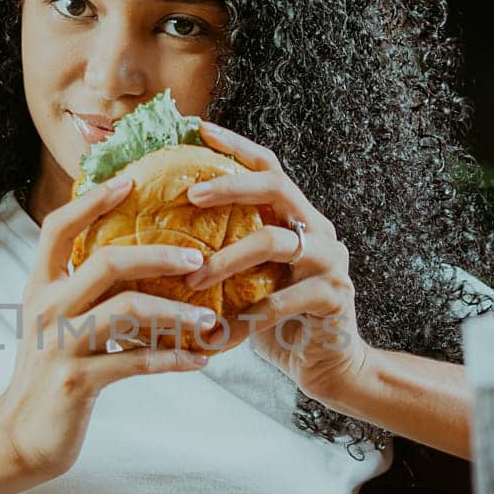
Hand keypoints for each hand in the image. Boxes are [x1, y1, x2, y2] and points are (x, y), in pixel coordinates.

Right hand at [0, 177, 215, 479]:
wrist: (19, 437)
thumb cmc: (48, 376)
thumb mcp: (56, 325)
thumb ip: (83, 292)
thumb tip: (137, 261)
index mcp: (40, 288)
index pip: (57, 228)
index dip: (92, 201)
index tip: (131, 181)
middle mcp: (47, 310)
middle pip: (104, 263)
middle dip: (157, 256)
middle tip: (198, 259)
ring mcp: (60, 346)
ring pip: (126, 312)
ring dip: (176, 313)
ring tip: (211, 318)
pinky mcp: (77, 382)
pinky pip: (135, 362)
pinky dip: (173, 360)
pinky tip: (200, 360)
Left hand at [186, 120, 370, 406]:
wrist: (325, 364)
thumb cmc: (275, 318)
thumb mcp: (249, 278)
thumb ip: (227, 250)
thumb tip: (160, 233)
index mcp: (297, 217)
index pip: (269, 167)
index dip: (237, 146)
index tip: (200, 130)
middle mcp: (318, 230)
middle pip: (275, 187)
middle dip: (231, 186)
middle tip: (191, 195)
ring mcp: (330, 261)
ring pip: (274, 242)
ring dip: (227, 259)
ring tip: (192, 278)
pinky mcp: (333, 296)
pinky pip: (282, 299)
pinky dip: (245, 317)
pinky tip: (217, 332)